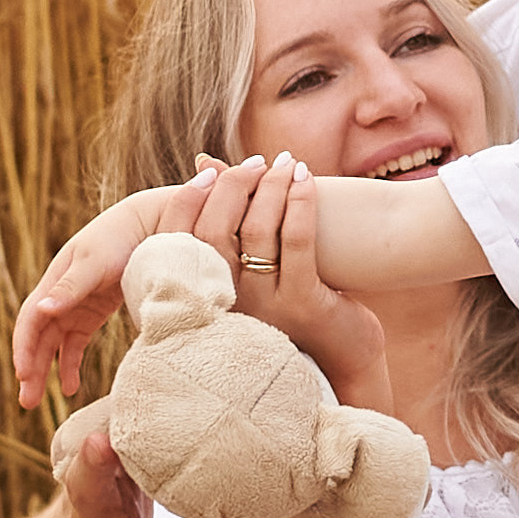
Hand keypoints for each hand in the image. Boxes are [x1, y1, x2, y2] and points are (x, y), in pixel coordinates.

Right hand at [12, 177, 222, 403]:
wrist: (153, 222)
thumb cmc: (123, 238)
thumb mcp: (97, 261)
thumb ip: (72, 286)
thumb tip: (42, 310)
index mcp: (56, 279)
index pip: (31, 320)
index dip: (24, 348)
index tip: (23, 376)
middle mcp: (60, 293)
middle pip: (37, 336)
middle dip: (30, 367)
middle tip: (27, 402)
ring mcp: (75, 303)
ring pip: (52, 343)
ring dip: (45, 370)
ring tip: (41, 400)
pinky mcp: (92, 310)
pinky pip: (74, 342)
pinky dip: (70, 363)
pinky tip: (71, 387)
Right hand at [194, 154, 392, 399]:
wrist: (342, 356)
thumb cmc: (293, 300)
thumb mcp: (253, 262)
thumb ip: (228, 217)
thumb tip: (203, 161)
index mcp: (203, 296)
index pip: (176, 238)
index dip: (188, 198)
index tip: (210, 171)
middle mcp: (226, 304)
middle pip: (214, 231)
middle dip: (234, 186)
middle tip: (257, 161)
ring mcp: (263, 307)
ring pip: (257, 231)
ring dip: (272, 187)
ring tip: (288, 163)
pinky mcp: (301, 304)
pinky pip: (296, 241)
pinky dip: (300, 203)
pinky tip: (307, 180)